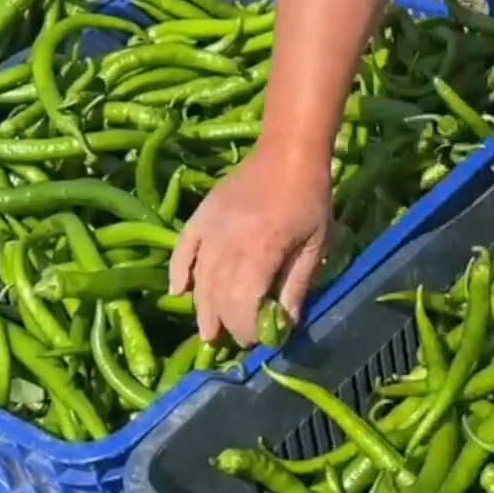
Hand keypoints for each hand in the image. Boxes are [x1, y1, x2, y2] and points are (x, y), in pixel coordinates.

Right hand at [169, 146, 330, 346]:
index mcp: (262, 249)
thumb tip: (285, 324)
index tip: (257, 339)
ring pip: (200, 278)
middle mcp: (230, 242)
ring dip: (202, 308)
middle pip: (218, 295)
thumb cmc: (309, 198)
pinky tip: (178, 292)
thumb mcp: (315, 244)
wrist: (287, 152)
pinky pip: (183, 248)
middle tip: (233, 340)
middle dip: (225, 323)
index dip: (247, 327)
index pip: (243, 301)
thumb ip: (297, 285)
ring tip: (208, 332)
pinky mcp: (201, 215)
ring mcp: (212, 227)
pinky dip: (179, 271)